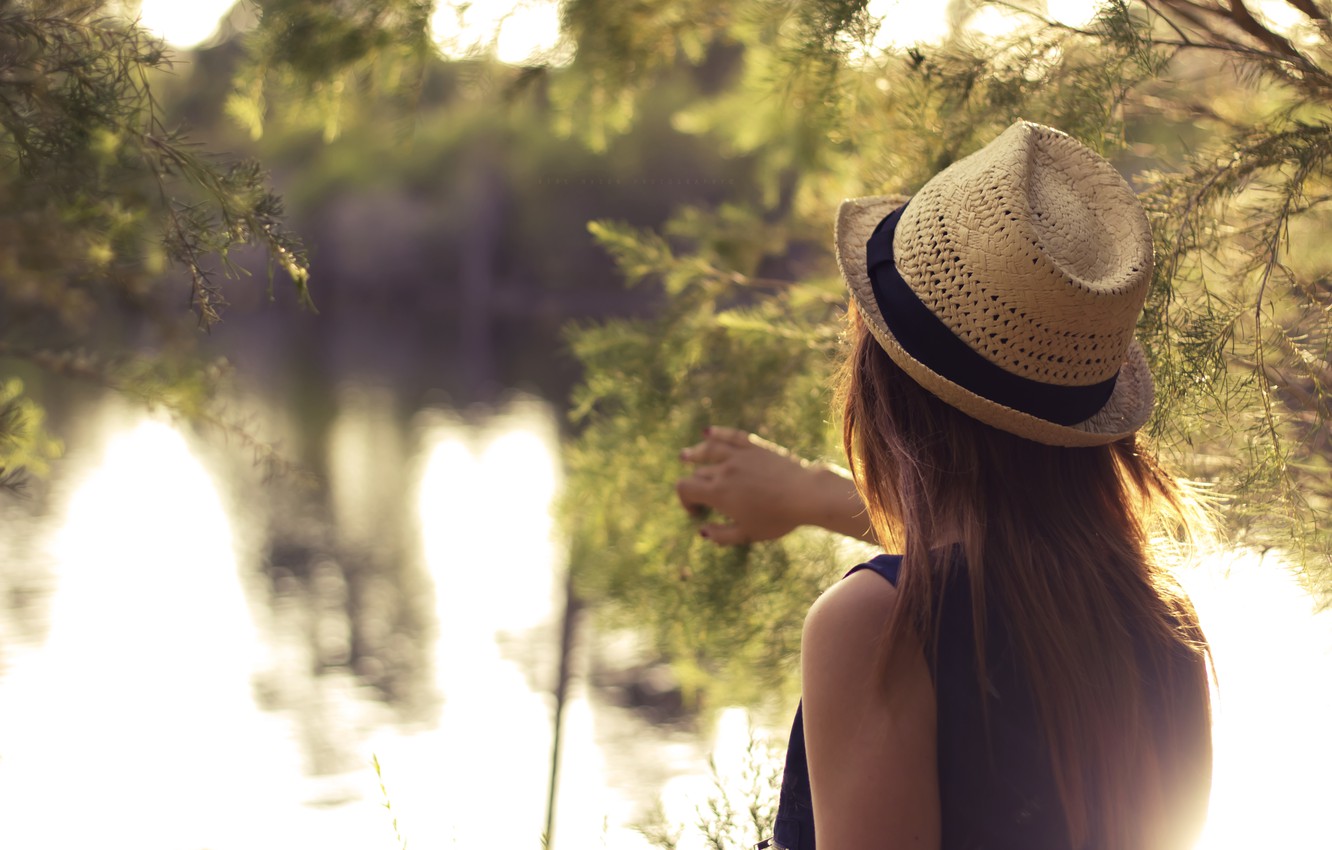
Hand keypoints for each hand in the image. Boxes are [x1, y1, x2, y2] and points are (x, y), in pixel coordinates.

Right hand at [676, 427, 870, 545]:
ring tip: (685, 456)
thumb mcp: (748, 534)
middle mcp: (724, 470)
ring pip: (708, 450)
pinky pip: (731, 436)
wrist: (806, 495)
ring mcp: (739, 455)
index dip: (684, 500)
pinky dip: (717, 433)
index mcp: (718, 493)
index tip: (698, 511)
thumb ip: (722, 535)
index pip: (685, 488)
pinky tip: (708, 432)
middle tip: (705, 499)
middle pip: (699, 473)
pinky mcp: (754, 446)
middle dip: (696, 486)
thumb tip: (703, 531)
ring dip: (694, 453)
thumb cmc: (778, 518)